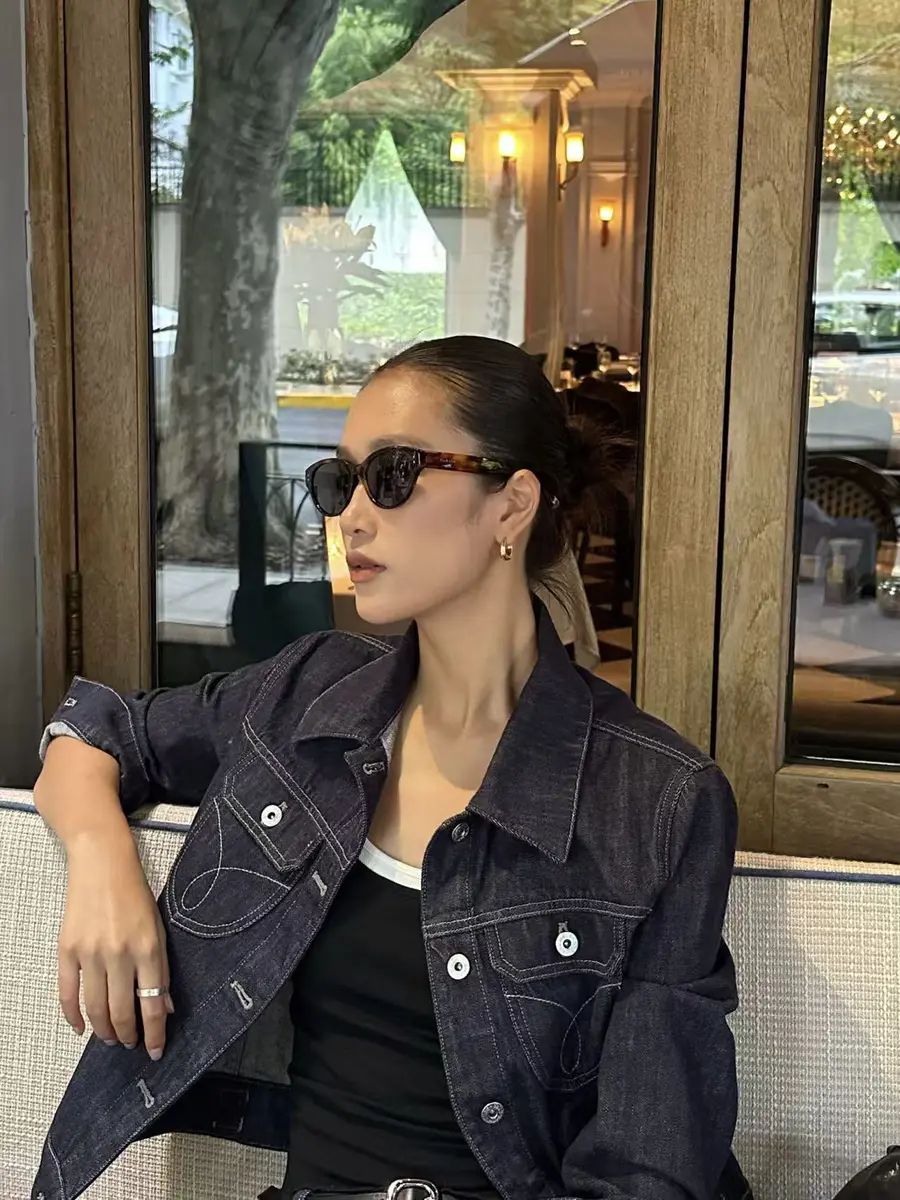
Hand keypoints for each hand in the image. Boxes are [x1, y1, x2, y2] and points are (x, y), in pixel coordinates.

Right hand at [58, 829, 172, 1059]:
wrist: (102, 863)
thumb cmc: (135, 894)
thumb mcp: (159, 928)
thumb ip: (161, 968)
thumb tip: (165, 1006)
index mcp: (148, 948)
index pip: (153, 1003)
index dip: (155, 1032)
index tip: (156, 1050)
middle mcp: (119, 954)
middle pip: (121, 1011)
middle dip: (127, 1035)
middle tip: (130, 1044)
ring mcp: (90, 953)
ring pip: (95, 1008)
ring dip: (104, 1030)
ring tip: (111, 1038)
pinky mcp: (67, 951)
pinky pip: (68, 994)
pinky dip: (73, 1016)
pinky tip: (81, 1028)